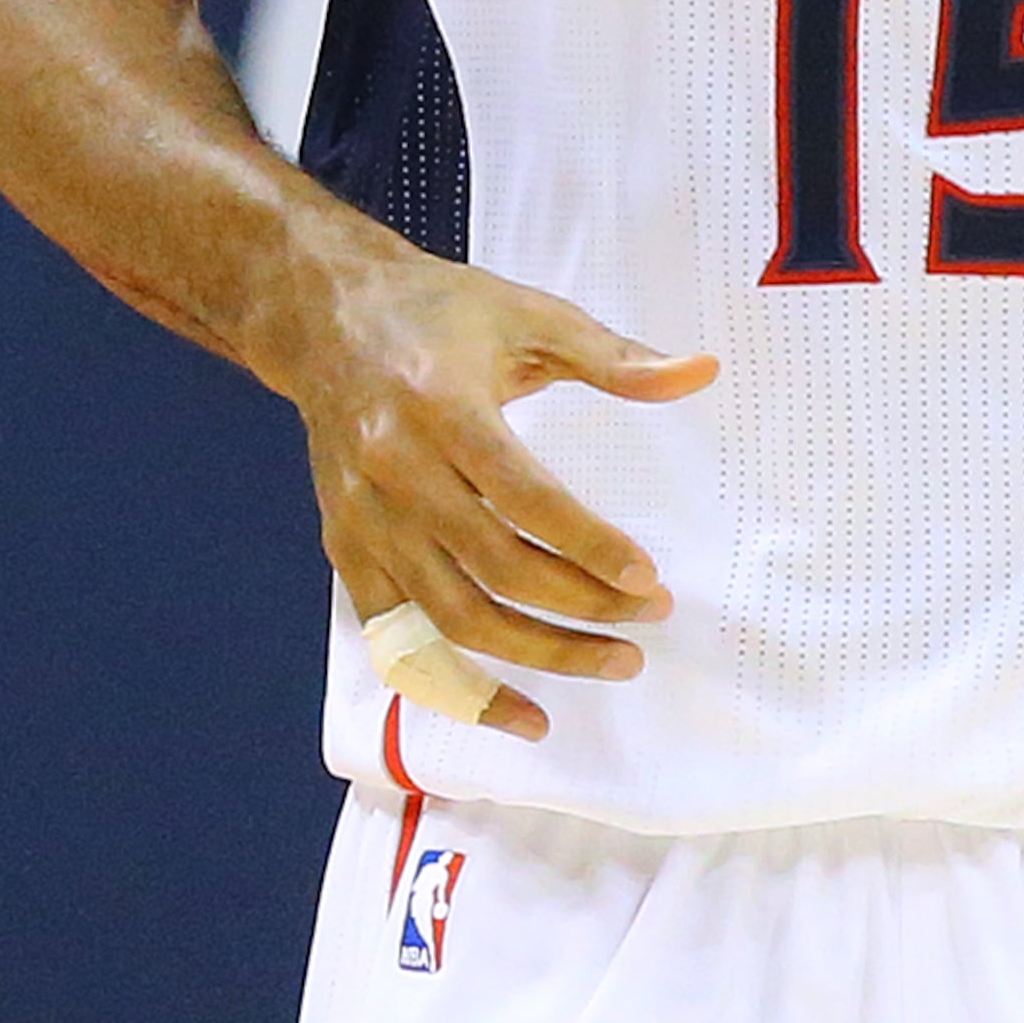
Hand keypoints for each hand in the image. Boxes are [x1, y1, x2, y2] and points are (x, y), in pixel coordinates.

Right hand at [276, 248, 718, 740]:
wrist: (322, 319)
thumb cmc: (437, 314)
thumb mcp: (528, 316)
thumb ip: (615, 356)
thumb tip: (702, 372)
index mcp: (442, 408)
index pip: (523, 497)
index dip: (587, 546)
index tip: (648, 579)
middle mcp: (394, 470)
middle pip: (492, 567)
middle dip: (577, 608)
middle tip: (646, 625)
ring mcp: (363, 518)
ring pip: (446, 615)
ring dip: (530, 656)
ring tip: (606, 665)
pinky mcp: (343, 547)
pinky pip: (395, 636)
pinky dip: (449, 682)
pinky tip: (512, 708)